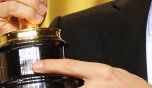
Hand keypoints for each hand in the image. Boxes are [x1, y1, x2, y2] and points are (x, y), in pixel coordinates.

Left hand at [32, 59, 151, 87]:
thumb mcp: (114, 74)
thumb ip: (95, 75)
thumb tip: (77, 77)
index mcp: (101, 73)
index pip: (70, 66)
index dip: (51, 66)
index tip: (37, 66)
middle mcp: (97, 86)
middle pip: (67, 87)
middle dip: (59, 85)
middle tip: (51, 84)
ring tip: (82, 85)